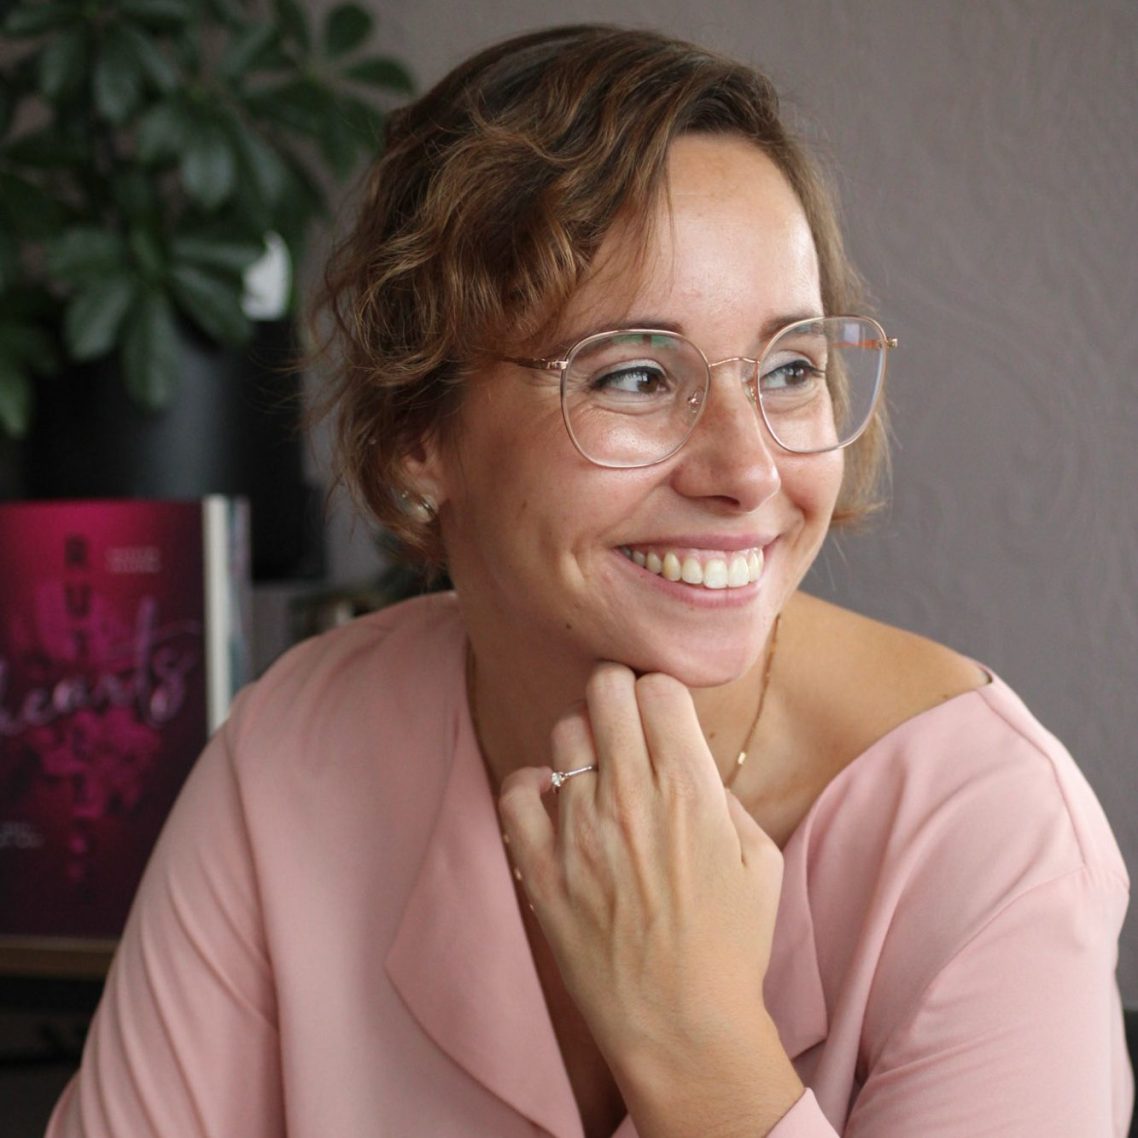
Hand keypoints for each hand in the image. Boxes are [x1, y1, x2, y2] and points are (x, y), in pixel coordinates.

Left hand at [498, 662, 800, 1135]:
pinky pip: (514, 792)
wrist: (681, 1025)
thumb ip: (722, 795)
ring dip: (581, 739)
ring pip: (564, 732)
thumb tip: (685, 759)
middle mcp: (630, 797)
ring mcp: (579, 830)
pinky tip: (549, 799)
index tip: (660, 710)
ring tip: (594, 768)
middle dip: (617, 691)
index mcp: (691, 790)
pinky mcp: (542, 867)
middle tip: (622, 714)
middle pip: (607, 690)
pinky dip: (529, 785)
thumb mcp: (761, 860)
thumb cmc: (731, 944)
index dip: (661, 691)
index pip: (659, 689)